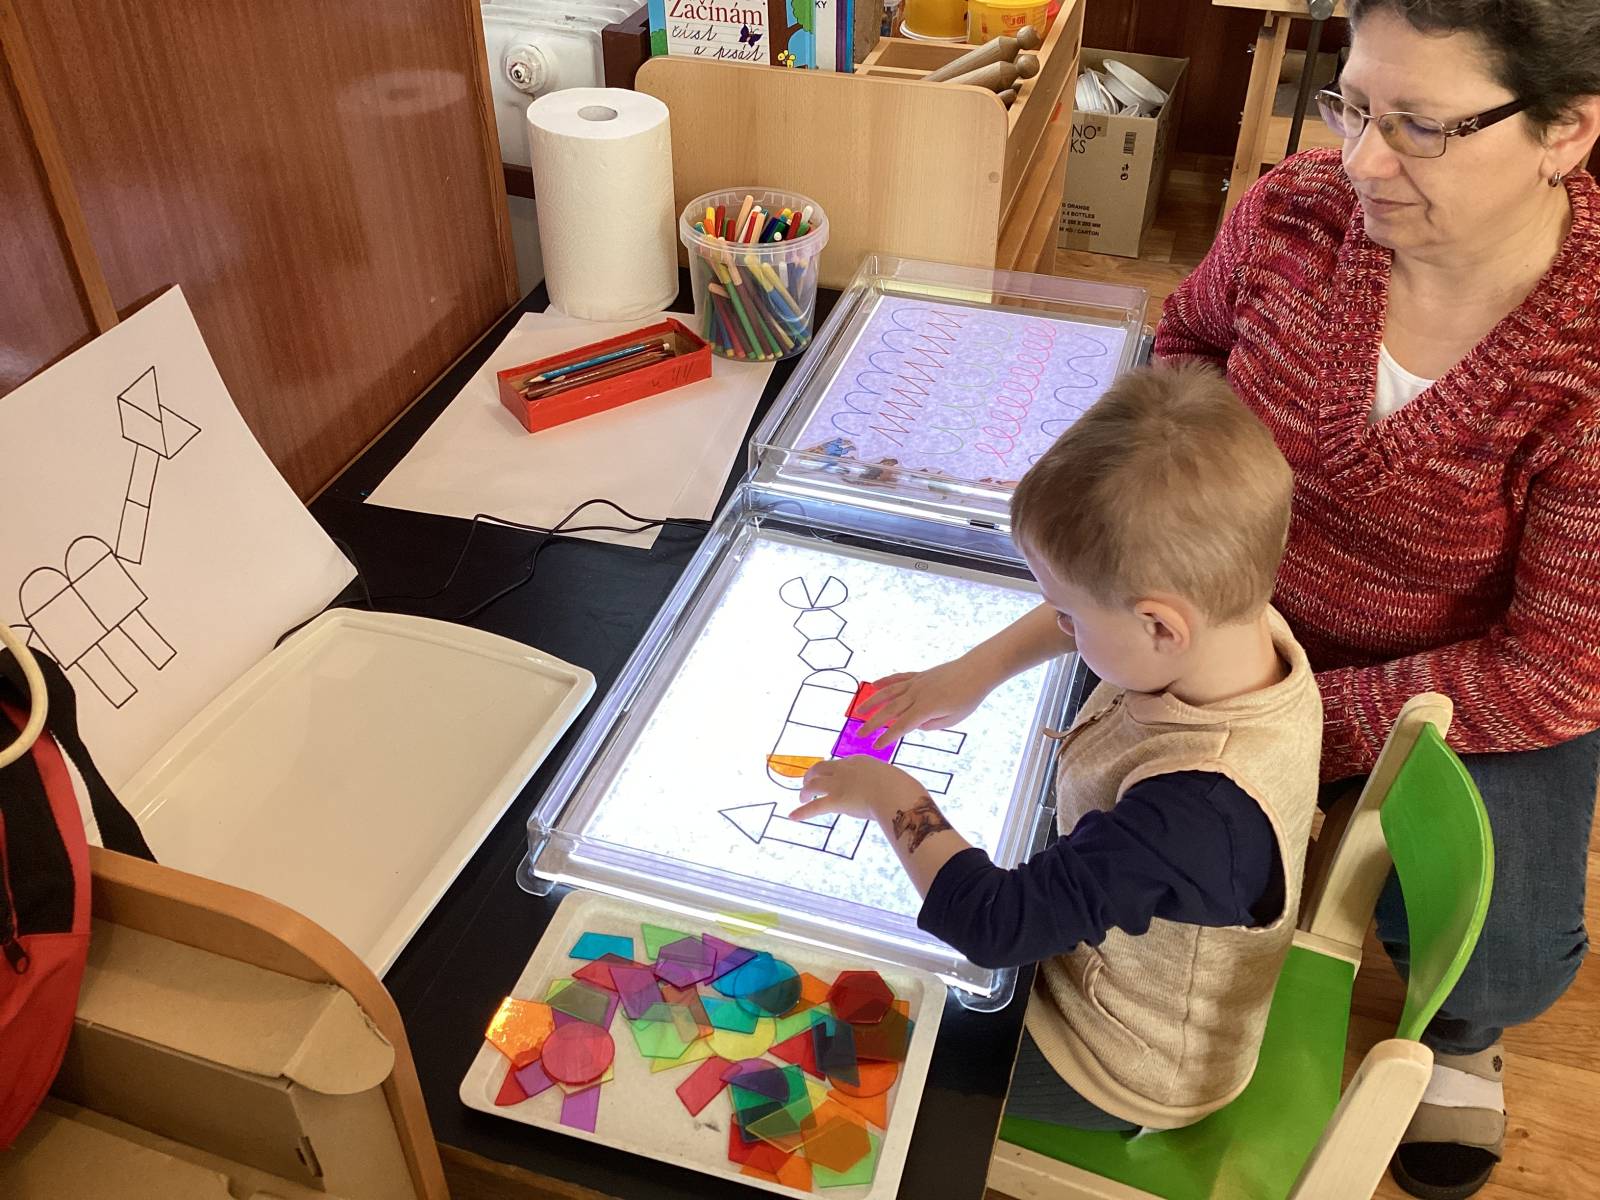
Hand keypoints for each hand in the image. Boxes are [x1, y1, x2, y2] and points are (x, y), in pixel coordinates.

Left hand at [792, 757, 924, 822]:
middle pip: (819, 768)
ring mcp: (838, 784)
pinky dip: (801, 812)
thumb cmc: (901, 788)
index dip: (832, 771)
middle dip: (811, 776)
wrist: (896, 792)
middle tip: (808, 785)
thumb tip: (887, 789)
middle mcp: (844, 769)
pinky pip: (814, 807)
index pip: (838, 764)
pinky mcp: (836, 800)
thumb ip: (883, 781)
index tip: (830, 777)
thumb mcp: (891, 778)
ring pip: (812, 784)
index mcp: (858, 761)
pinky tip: (792, 816)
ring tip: (801, 798)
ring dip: (804, 791)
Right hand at [855, 656, 997, 747]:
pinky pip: (898, 679)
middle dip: (872, 724)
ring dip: (872, 702)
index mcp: (926, 708)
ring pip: (889, 693)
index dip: (887, 737)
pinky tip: (873, 685)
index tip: (876, 747)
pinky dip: (884, 682)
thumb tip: (915, 725)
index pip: (901, 726)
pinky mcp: (919, 675)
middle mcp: (916, 694)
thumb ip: (932, 725)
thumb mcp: (953, 719)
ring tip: (858, 711)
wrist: (976, 671)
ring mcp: (916, 683)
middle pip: (889, 710)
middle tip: (858, 734)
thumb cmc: (968, 697)